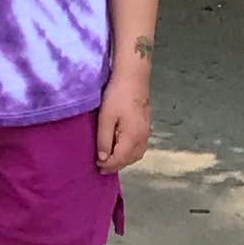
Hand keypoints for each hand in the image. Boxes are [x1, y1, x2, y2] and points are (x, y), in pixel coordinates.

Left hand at [96, 58, 150, 173]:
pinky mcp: (147, 126)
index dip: (108, 166)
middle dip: (116, 165)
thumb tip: (103, 158)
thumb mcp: (105, 118)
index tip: (97, 166)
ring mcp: (147, 132)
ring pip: (137, 154)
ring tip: (111, 159)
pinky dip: (131, 152)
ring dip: (124, 160)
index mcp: (132, 138)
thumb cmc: (117, 96)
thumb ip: (104, 140)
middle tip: (102, 165)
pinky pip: (140, 147)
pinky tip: (122, 148)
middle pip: (130, 160)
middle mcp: (142, 138)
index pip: (120, 160)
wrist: (133, 78)